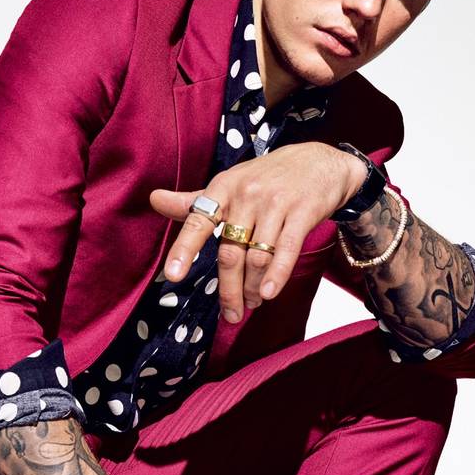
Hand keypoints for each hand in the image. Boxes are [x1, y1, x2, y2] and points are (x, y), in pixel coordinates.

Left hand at [149, 142, 366, 322]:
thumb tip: (154, 199)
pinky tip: (269, 293)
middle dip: (228, 289)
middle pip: (230, 253)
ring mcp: (275, 204)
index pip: (198, 221)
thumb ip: (194, 202)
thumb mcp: (229, 183)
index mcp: (223, 188)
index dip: (184, 249)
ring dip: (253, 287)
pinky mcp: (302, 213)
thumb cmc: (267, 177)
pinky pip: (286, 250)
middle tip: (231, 314)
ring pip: (257, 257)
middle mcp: (247, 195)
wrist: (320, 161)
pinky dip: (276, 276)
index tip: (173, 275)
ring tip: (253, 302)